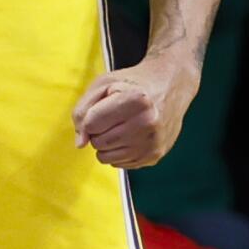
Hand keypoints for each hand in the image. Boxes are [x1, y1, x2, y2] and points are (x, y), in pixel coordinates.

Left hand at [71, 57, 198, 168]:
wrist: (168, 87)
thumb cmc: (131, 83)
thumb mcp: (103, 84)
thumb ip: (82, 110)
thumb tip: (79, 143)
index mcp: (135, 100)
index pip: (92, 124)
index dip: (88, 117)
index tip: (98, 108)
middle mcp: (148, 124)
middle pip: (99, 142)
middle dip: (96, 131)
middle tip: (109, 116)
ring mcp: (153, 142)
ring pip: (107, 157)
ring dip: (105, 143)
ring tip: (118, 126)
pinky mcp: (155, 156)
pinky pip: (121, 164)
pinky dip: (117, 152)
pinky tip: (127, 135)